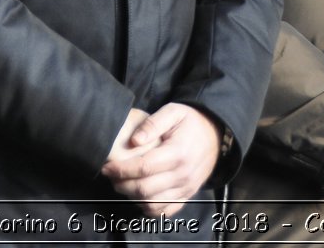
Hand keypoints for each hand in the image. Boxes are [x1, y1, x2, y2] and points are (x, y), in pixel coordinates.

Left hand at [100, 103, 220, 217]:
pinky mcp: (187, 195)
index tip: (107, 166)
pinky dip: (147, 208)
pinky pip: (164, 211)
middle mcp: (183, 174)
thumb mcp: (173, 112)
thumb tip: (134, 141)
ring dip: (131, 197)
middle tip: (111, 175)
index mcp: (178, 152)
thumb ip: (153, 123)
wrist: (216, 134)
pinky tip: (139, 196)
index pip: (144, 167)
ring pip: (151, 203)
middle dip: (121, 184)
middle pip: (144, 189)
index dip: (121, 169)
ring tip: (123, 184)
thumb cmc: (190, 122)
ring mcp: (186, 188)